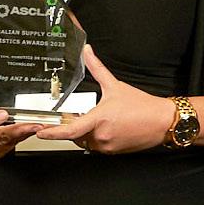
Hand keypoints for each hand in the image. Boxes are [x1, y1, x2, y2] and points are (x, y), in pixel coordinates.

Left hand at [34, 46, 175, 153]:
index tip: (40, 131)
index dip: (52, 133)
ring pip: (85, 141)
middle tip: (77, 115)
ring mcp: (107, 146)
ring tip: (98, 118)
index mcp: (99, 119)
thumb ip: (97, 68)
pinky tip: (107, 126)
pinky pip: (97, 146)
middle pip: (75, 135)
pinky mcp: (113, 152)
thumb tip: (88, 52)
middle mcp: (101, 136)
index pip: (70, 130)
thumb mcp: (115, 85)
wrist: (162, 121)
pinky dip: (95, 137)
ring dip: (84, 132)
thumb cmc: (142, 106)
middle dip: (73, 126)